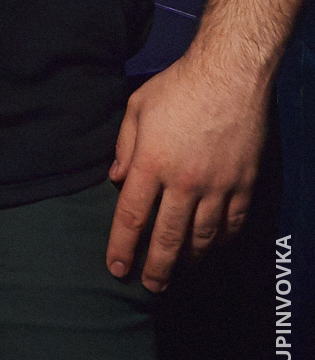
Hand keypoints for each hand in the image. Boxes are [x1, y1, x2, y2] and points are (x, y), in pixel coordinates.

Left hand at [105, 53, 268, 291]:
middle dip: (156, 268)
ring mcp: (217, 186)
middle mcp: (184, 181)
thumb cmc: (179, 85)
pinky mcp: (244, 184)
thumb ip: (125, 145)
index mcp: (152, 162)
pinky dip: (222, 241)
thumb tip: (116, 178)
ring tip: (178, 270)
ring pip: (202, 237)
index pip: (131, 216)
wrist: (230, 73)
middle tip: (149, 286)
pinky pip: (233, 224)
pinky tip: (212, 247)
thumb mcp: (137, 106)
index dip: (122, 247)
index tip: (116, 268)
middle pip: (167, 238)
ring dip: (188, 259)